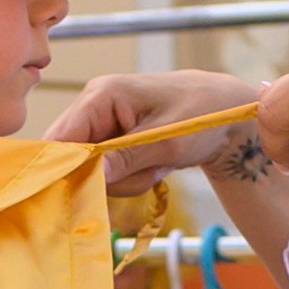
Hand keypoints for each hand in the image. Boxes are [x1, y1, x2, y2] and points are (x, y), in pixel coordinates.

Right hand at [47, 69, 279, 198]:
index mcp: (102, 94)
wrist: (228, 114)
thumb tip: (91, 176)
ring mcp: (102, 125)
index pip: (61, 137)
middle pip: (73, 159)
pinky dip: (131, 178)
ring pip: (92, 172)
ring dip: (126, 180)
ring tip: (158, 164)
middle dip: (107, 177)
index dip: (63, 168)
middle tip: (147, 171)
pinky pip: (107, 173)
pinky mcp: (111, 140)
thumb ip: (127, 157)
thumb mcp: (167, 141)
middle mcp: (94, 107)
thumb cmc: (203, 114)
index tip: (82, 194)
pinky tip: (154, 165)